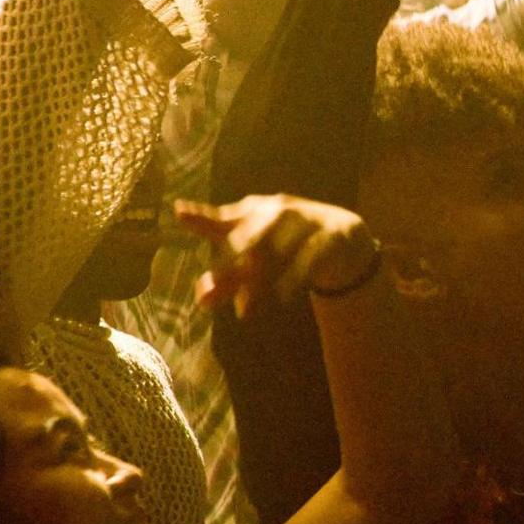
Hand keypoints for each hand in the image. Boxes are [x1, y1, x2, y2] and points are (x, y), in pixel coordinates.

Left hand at [178, 194, 377, 318]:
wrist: (344, 240)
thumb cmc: (290, 245)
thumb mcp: (258, 256)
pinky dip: (294, 280)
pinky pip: (309, 260)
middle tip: (210, 299)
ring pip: (275, 252)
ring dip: (258, 283)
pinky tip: (282, 299)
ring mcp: (306, 221)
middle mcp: (278, 211)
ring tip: (243, 312)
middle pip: (247, 241)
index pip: (224, 219)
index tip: (179, 212)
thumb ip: (229, 276)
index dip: (202, 217)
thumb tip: (203, 299)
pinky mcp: (331, 236)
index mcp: (255, 212)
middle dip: (228, 270)